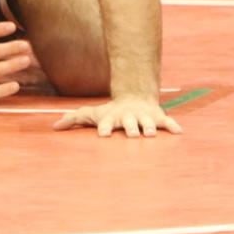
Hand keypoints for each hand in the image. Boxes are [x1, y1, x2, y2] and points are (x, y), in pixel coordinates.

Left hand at [54, 96, 182, 137]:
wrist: (134, 98)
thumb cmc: (110, 113)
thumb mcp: (92, 114)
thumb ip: (73, 119)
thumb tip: (54, 127)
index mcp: (112, 118)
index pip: (106, 122)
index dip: (104, 127)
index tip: (102, 134)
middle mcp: (128, 117)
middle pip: (129, 123)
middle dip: (130, 127)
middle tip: (131, 134)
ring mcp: (144, 117)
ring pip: (148, 122)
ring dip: (150, 127)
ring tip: (151, 134)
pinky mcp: (158, 117)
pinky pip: (167, 122)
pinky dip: (173, 126)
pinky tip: (179, 132)